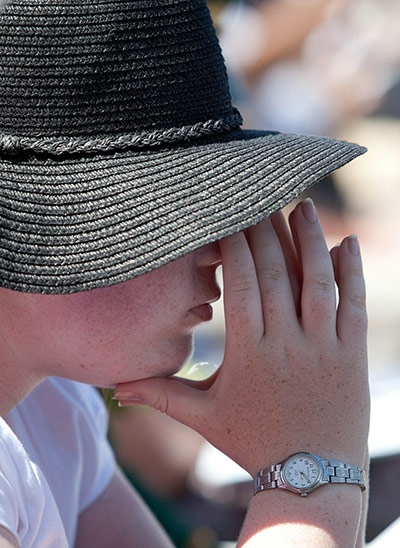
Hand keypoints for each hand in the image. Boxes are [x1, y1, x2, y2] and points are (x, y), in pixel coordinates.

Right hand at [114, 199, 368, 476]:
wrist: (312, 479)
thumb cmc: (254, 443)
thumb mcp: (205, 419)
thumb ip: (162, 396)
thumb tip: (115, 388)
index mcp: (250, 355)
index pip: (243, 285)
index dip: (237, 245)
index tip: (231, 215)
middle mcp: (288, 345)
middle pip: (277, 274)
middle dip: (267, 230)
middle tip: (261, 196)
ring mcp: (325, 348)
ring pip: (317, 282)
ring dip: (309, 239)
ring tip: (300, 205)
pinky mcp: (352, 354)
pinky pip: (353, 304)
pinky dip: (352, 270)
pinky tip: (347, 241)